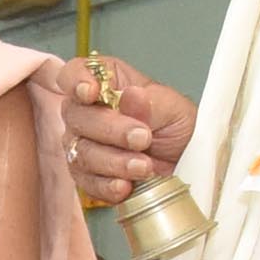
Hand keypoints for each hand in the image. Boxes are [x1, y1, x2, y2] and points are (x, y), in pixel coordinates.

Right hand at [53, 57, 193, 197]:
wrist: (185, 164)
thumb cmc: (177, 128)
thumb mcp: (173, 109)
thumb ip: (150, 104)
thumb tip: (132, 96)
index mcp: (106, 83)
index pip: (74, 73)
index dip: (76, 80)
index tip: (91, 92)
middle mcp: (88, 112)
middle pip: (77, 116)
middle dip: (111, 130)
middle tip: (143, 138)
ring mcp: (83, 145)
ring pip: (81, 153)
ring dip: (115, 161)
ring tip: (144, 166)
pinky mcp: (88, 176)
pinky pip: (87, 183)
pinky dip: (108, 185)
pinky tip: (126, 185)